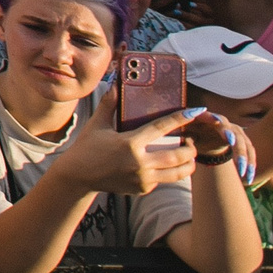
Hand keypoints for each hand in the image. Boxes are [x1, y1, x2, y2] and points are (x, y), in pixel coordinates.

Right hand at [50, 99, 199, 196]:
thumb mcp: (97, 124)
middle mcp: (139, 162)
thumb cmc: (87, 147)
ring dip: (188, 165)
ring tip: (189, 157)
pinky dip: (169, 172)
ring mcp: (142, 178)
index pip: (161, 128)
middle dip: (191, 148)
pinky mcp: (142, 188)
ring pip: (177, 173)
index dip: (180, 119)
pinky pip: (163, 180)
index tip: (194, 112)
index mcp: (130, 143)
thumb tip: (115, 84)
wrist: (79, 176)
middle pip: (177, 156)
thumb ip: (109, 105)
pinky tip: (167, 165)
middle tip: (192, 141)